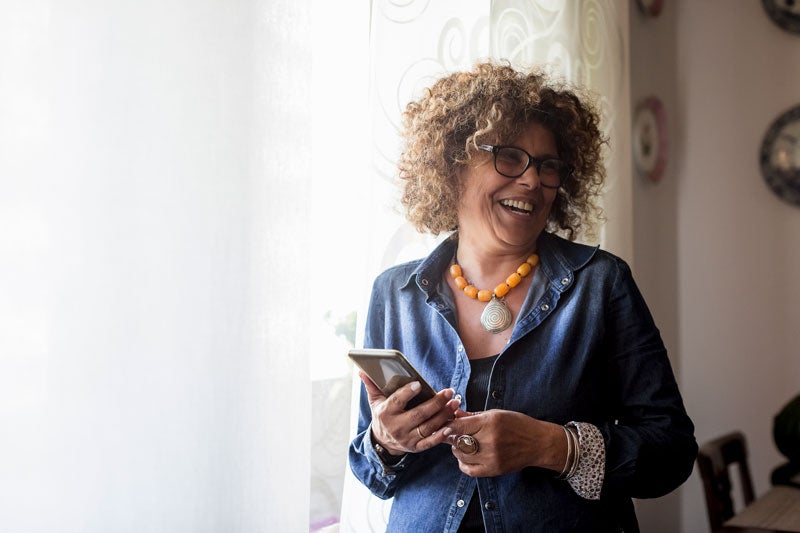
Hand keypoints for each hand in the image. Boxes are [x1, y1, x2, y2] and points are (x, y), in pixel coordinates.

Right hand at [360, 371, 460, 455]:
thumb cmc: (382, 416)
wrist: (382, 443)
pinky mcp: (415, 447)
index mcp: (385, 413)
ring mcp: (407, 438)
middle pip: (419, 414)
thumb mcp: (375, 402)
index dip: (407, 393)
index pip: (397, 402)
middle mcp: (396, 427)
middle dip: (436, 403)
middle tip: (449, 392)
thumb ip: (372, 385)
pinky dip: (441, 436)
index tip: (418, 384)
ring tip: (454, 403)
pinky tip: (450, 426)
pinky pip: (430, 442)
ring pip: (428, 427)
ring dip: (443, 415)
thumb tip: (362, 371)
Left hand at [443, 409, 565, 476]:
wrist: (538, 443)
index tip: (444, 424)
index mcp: (490, 423)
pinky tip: (466, 457)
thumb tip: (454, 413)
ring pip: (461, 455)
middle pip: (457, 441)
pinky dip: (463, 464)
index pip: (459, 425)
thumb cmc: (518, 424)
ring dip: (457, 449)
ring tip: (462, 443)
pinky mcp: (494, 470)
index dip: (448, 425)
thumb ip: (473, 415)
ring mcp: (491, 457)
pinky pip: (469, 470)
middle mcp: (489, 440)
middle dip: (452, 437)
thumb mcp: (496, 414)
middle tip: (453, 434)